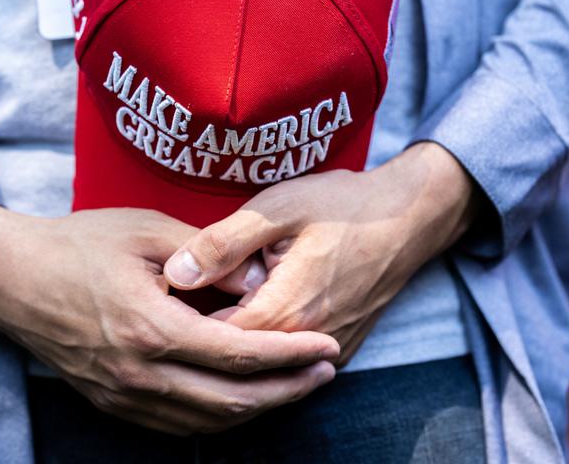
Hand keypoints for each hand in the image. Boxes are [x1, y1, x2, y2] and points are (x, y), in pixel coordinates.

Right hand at [0, 200, 338, 434]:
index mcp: (151, 328)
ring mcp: (122, 395)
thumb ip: (209, 257)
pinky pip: (176, 423)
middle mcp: (139, 374)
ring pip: (206, 421)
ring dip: (257, 408)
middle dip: (287, 391)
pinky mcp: (111, 402)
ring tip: (294, 385)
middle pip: (231, 402)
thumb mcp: (147, 231)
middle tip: (325, 373)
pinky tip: (239, 396)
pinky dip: (217, 415)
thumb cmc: (78, 244)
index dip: (290, 355)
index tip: (327, 347)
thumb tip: (258, 286)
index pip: (239, 355)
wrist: (9, 278)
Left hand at [164, 142, 480, 365]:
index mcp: (284, 312)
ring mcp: (328, 351)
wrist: (410, 217)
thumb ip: (223, 242)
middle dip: (201, 336)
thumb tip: (176, 272)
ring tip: (207, 310)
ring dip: (233, 342)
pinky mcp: (339, 348)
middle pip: (234, 357)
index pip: (210, 340)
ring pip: (262, 361)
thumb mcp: (277, 208)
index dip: (179, 322)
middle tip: (174, 309)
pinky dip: (264, 343)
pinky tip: (247, 313)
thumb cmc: (343, 206)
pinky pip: (289, 357)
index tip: (159, 301)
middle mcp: (307, 344)